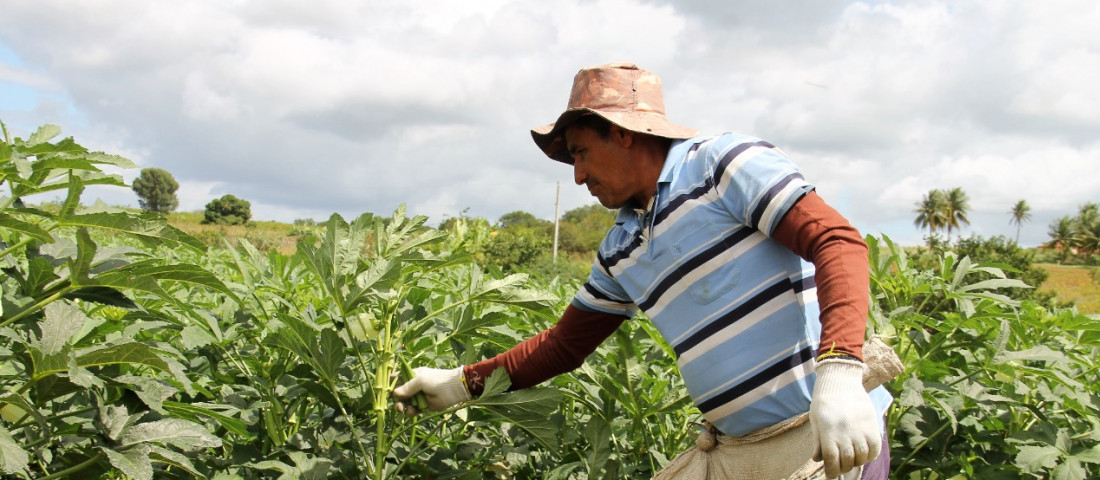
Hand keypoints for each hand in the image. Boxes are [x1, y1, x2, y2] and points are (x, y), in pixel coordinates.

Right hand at [392, 366, 469, 415]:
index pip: (397, 378)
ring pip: (404, 403)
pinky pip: (411, 410)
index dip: (391, 384)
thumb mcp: (420, 380)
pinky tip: (413, 411)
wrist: (453, 389)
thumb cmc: (436, 380)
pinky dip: (410, 412)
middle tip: (397, 405)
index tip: (388, 391)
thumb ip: (407, 387)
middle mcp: (412, 386)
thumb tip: (393, 393)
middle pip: (398, 393)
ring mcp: (417, 396)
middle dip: (395, 399)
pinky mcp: (422, 406)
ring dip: (401, 407)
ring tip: (403, 409)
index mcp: (411, 376)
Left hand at [810, 359, 881, 477]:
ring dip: (857, 462)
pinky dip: (871, 455)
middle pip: (848, 460)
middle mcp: (845, 432)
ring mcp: (860, 428)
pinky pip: (875, 447)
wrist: (840, 381)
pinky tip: (865, 453)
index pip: (832, 460)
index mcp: (828, 431)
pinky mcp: (871, 424)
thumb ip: (818, 441)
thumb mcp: (816, 420)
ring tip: (852, 458)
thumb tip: (817, 460)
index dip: (831, 471)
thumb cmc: (824, 402)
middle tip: (841, 466)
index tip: (830, 474)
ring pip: (862, 456)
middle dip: (843, 468)